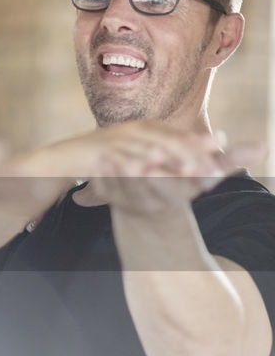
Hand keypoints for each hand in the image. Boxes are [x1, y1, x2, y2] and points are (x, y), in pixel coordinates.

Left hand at [85, 128, 263, 214]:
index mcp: (177, 194)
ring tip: (110, 157)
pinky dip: (99, 175)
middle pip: (146, 188)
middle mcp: (153, 201)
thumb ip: (230, 160)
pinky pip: (102, 186)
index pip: (175, 185)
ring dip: (115, 174)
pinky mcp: (109, 195)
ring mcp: (128, 200)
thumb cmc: (184, 183)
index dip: (171, 176)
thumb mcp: (207, 173)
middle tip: (136, 162)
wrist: (152, 208)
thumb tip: (263, 148)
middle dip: (142, 175)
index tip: (166, 162)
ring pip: (121, 187)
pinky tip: (96, 159)